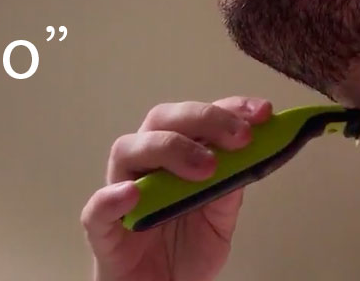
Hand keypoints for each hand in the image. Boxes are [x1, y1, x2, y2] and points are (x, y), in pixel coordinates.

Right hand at [81, 97, 272, 280]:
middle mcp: (145, 163)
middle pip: (162, 121)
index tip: (261, 112)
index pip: (197, 118)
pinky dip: (112, 197)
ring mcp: (120, 190)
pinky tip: (134, 194)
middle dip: (204, 120)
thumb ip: (228, 190)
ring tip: (205, 167)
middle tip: (239, 138)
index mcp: (175, 154)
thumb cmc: (185, 251)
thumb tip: (246, 158)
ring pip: (127, 150)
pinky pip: (97, 208)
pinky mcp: (101, 227)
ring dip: (168, 149)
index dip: (228, 108)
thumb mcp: (220, 221)